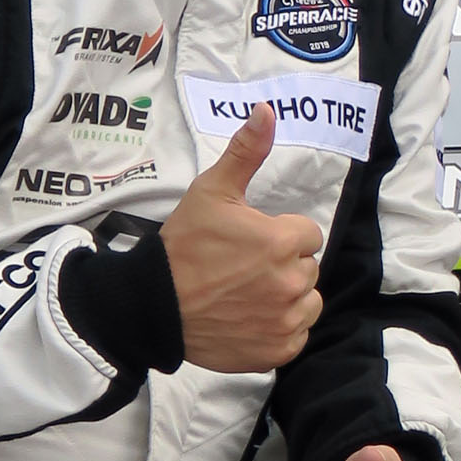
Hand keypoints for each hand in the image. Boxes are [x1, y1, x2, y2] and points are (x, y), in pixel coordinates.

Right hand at [161, 106, 321, 374]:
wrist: (153, 305)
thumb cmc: (183, 246)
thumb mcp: (211, 192)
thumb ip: (245, 152)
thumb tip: (267, 110)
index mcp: (283, 242)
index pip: (307, 235)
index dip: (281, 235)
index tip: (252, 242)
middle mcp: (292, 283)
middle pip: (308, 268)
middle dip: (284, 265)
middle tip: (244, 268)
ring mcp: (285, 321)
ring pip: (308, 302)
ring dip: (288, 298)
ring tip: (249, 293)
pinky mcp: (277, 351)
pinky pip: (297, 336)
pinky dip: (280, 329)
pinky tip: (251, 318)